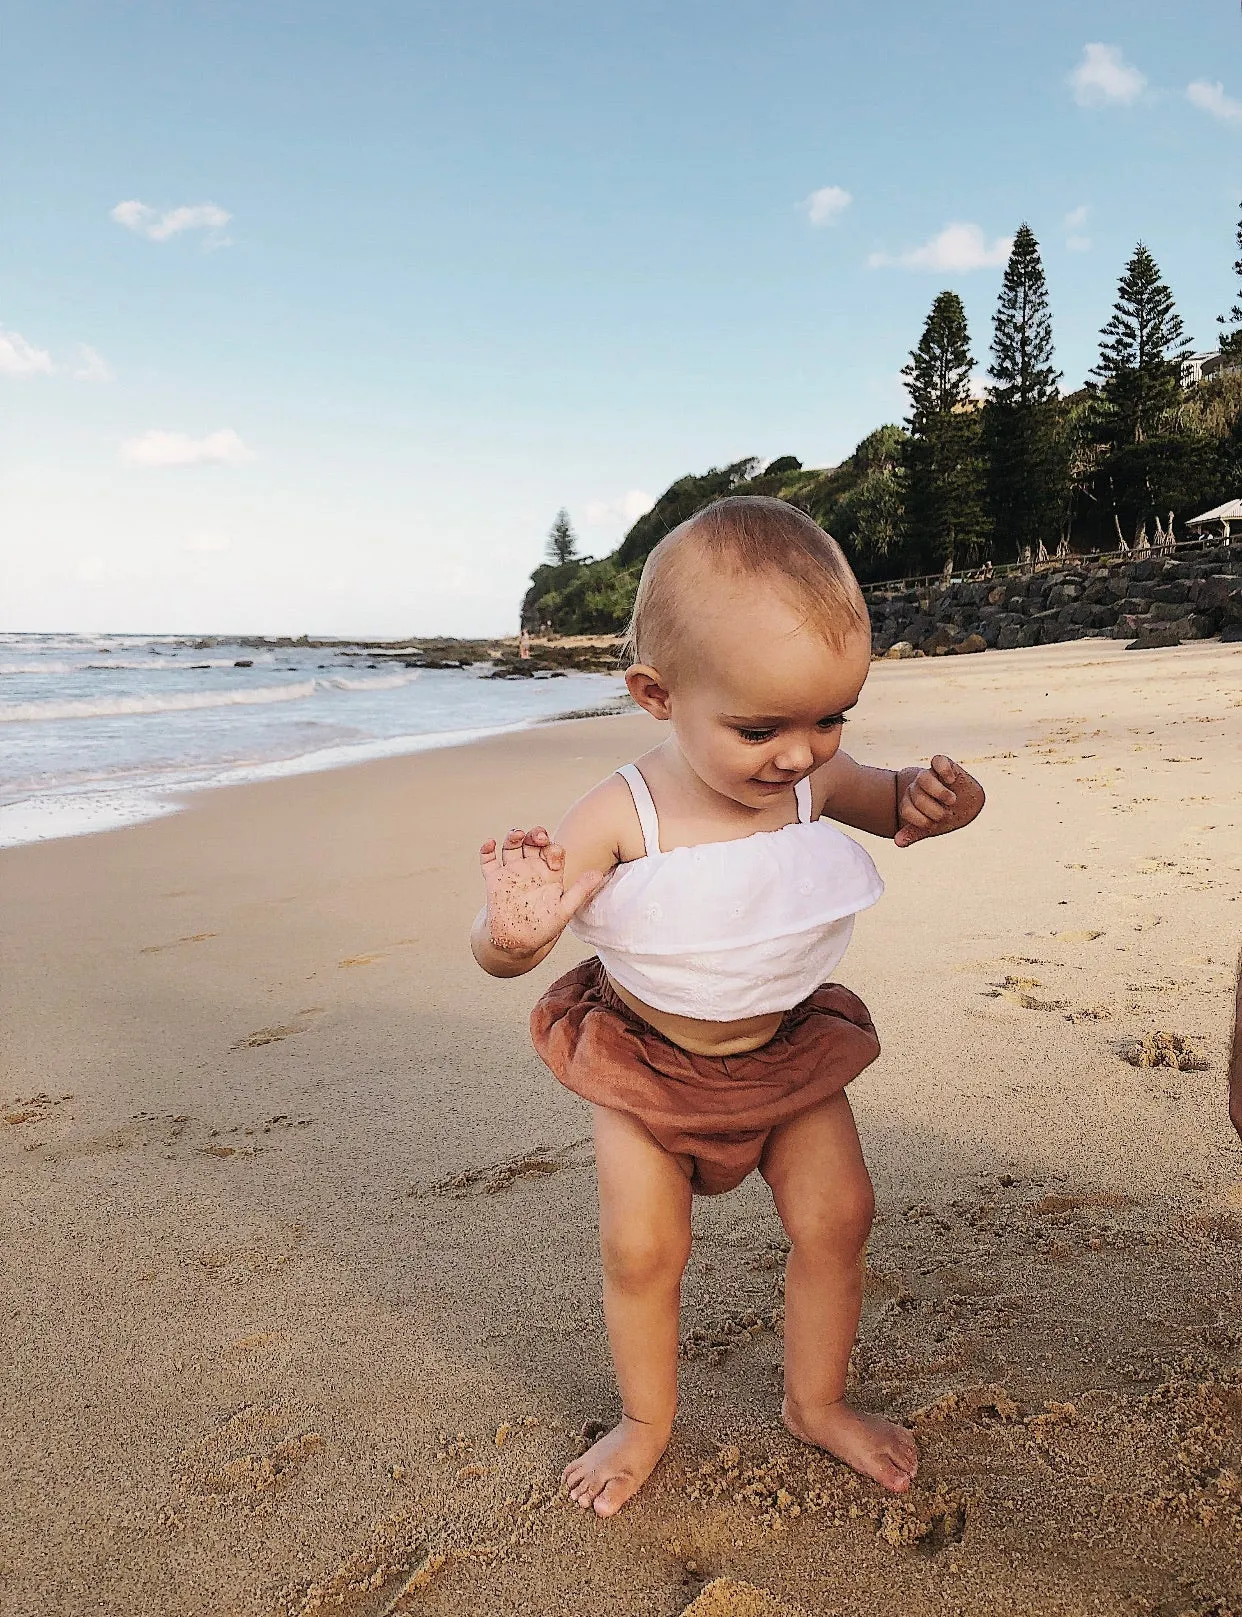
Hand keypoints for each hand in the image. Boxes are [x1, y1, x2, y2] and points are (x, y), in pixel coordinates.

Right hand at [478, 826, 604, 956]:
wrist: (517, 942)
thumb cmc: (543, 928)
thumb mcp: (564, 910)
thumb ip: (580, 891)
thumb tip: (598, 874)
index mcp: (549, 874)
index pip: (553, 852)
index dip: (554, 849)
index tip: (554, 854)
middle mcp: (531, 869)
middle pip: (533, 843)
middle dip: (536, 835)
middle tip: (539, 836)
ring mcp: (512, 872)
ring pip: (512, 847)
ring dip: (514, 837)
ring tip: (517, 834)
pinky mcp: (495, 880)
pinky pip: (488, 861)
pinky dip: (487, 851)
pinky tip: (491, 843)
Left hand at [894, 756, 984, 847]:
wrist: (967, 804)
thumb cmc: (945, 816)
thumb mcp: (931, 826)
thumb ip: (915, 832)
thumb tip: (898, 842)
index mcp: (911, 800)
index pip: (906, 809)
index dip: (919, 820)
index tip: (933, 825)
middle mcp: (918, 786)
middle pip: (916, 795)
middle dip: (933, 810)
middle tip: (946, 815)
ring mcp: (930, 775)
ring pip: (924, 778)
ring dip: (939, 792)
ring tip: (951, 800)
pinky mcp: (944, 765)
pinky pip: (938, 760)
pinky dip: (944, 770)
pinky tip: (952, 781)